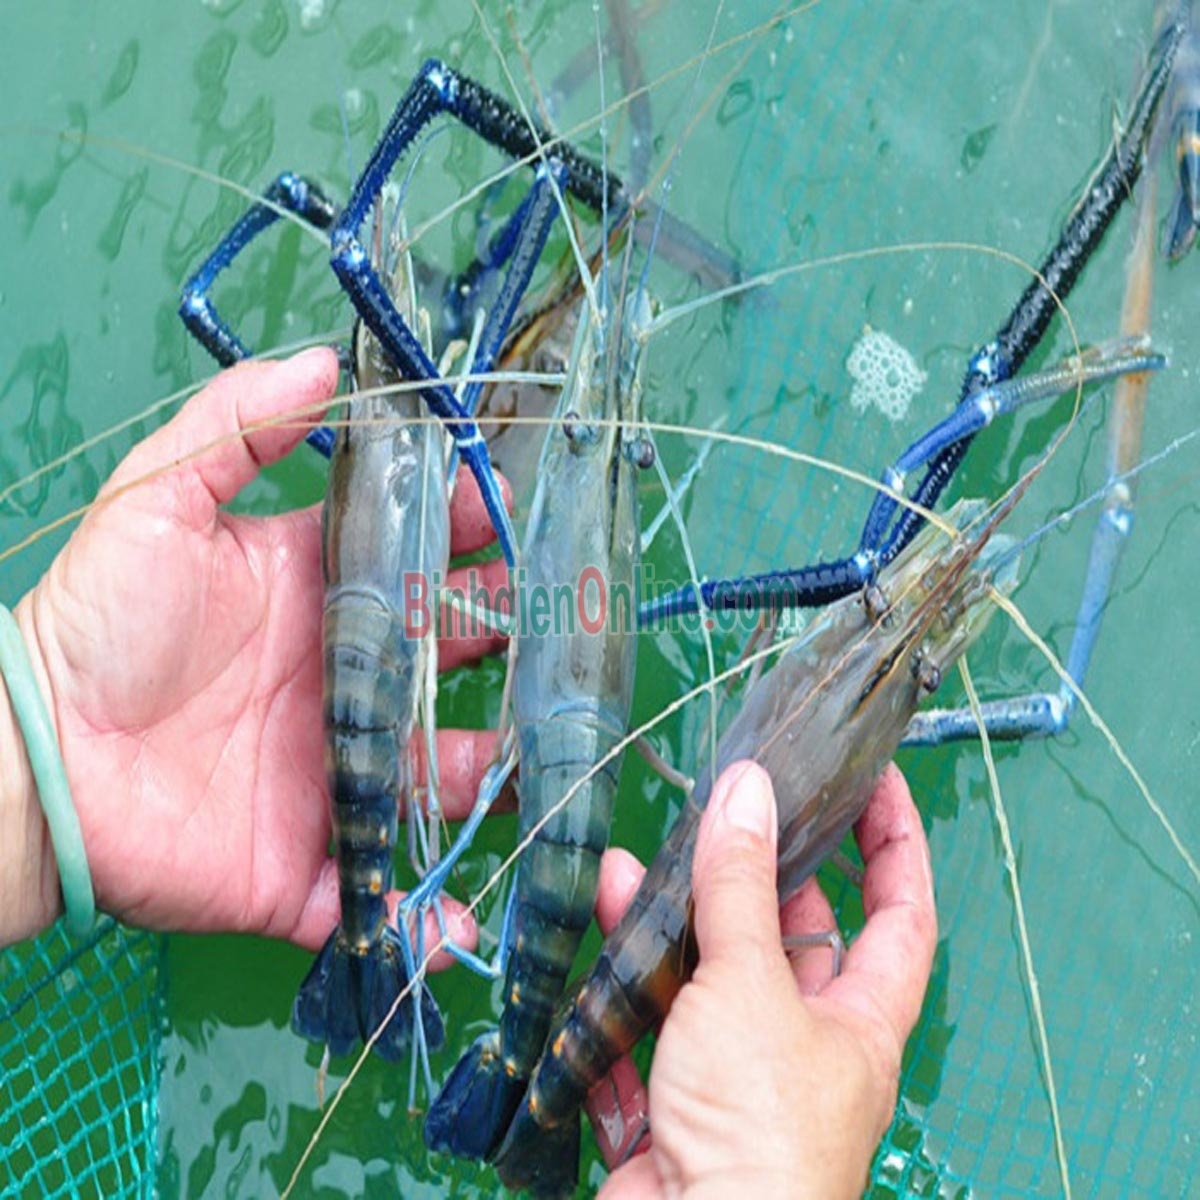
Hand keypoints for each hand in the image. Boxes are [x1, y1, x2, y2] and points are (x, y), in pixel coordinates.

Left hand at [4, 349, 508, 952]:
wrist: (35, 755)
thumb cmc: (100, 621)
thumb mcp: (159, 500)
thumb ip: (237, 426)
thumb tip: (328, 355)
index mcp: (326, 605)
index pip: (430, 569)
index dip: (487, 544)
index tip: (541, 523)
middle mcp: (348, 690)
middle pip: (458, 674)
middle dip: (523, 658)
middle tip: (583, 642)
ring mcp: (335, 780)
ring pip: (443, 785)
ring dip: (501, 783)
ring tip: (554, 769)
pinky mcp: (308, 868)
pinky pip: (380, 897)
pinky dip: (426, 916)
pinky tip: (465, 920)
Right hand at [589, 760, 936, 1198]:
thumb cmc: (757, 1126)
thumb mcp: (751, 986)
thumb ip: (740, 887)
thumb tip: (748, 788)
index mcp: (860, 1020)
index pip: (901, 910)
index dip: (895, 840)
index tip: (874, 778)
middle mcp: (804, 1045)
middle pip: (787, 938)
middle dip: (748, 876)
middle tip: (715, 814)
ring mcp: (734, 1077)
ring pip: (704, 979)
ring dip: (664, 925)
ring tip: (623, 868)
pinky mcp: (671, 1107)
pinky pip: (647, 1030)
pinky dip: (618, 989)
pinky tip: (593, 939)